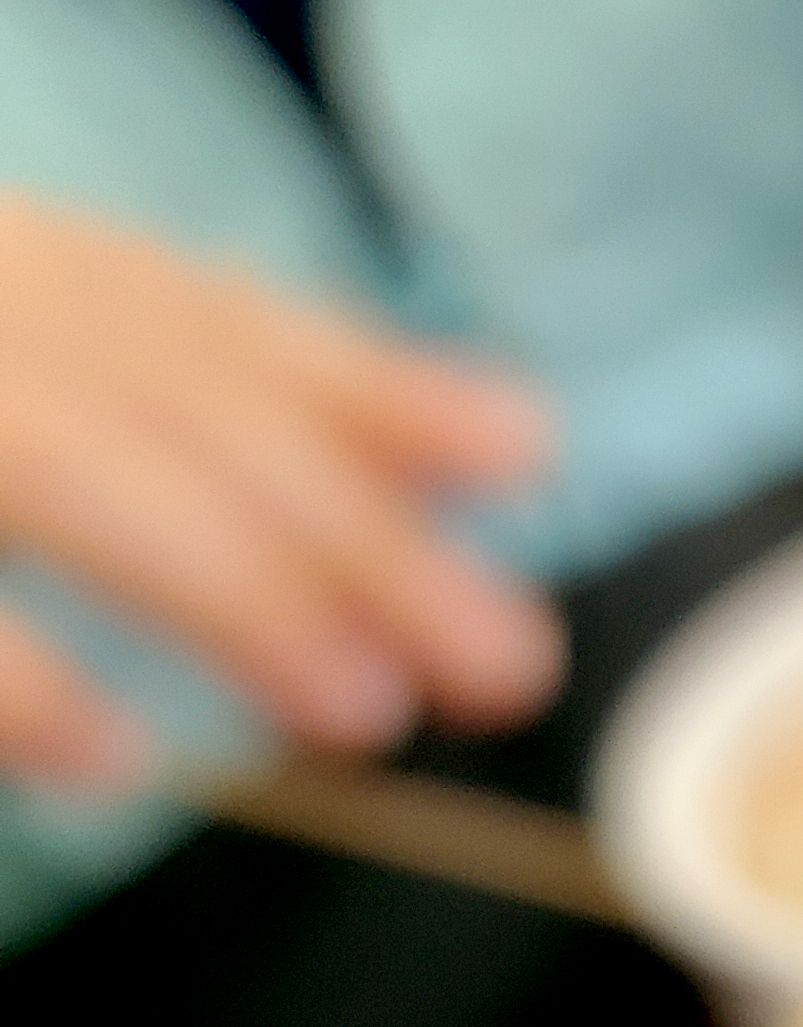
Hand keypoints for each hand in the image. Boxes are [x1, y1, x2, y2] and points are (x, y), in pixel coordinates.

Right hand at [0, 195, 563, 788]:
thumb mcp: (74, 358)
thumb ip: (273, 394)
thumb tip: (508, 440)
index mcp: (3, 269)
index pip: (194, 319)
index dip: (362, 389)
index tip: (525, 458)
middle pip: (145, 405)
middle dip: (334, 531)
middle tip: (488, 660)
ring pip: (47, 468)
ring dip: (214, 584)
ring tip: (352, 713)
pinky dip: (4, 674)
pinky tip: (113, 757)